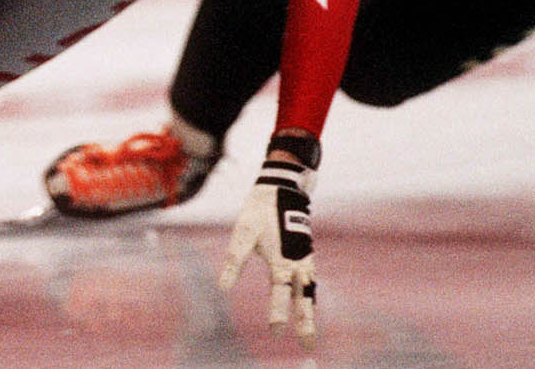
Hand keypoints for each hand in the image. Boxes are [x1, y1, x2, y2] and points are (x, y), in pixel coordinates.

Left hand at [218, 140, 318, 337]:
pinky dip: (311, 294)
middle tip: (307, 345)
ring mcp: (304, 258)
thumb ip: (234, 262)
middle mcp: (297, 262)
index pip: (281, 293)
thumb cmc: (259, 212)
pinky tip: (308, 302)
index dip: (278, 313)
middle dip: (305, 322)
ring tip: (310, 331)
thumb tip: (223, 288)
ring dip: (309, 310)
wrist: (282, 189)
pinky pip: (311, 279)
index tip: (275, 332)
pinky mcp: (305, 253)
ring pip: (310, 290)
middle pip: (304, 298)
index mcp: (281, 261)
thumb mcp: (242, 235)